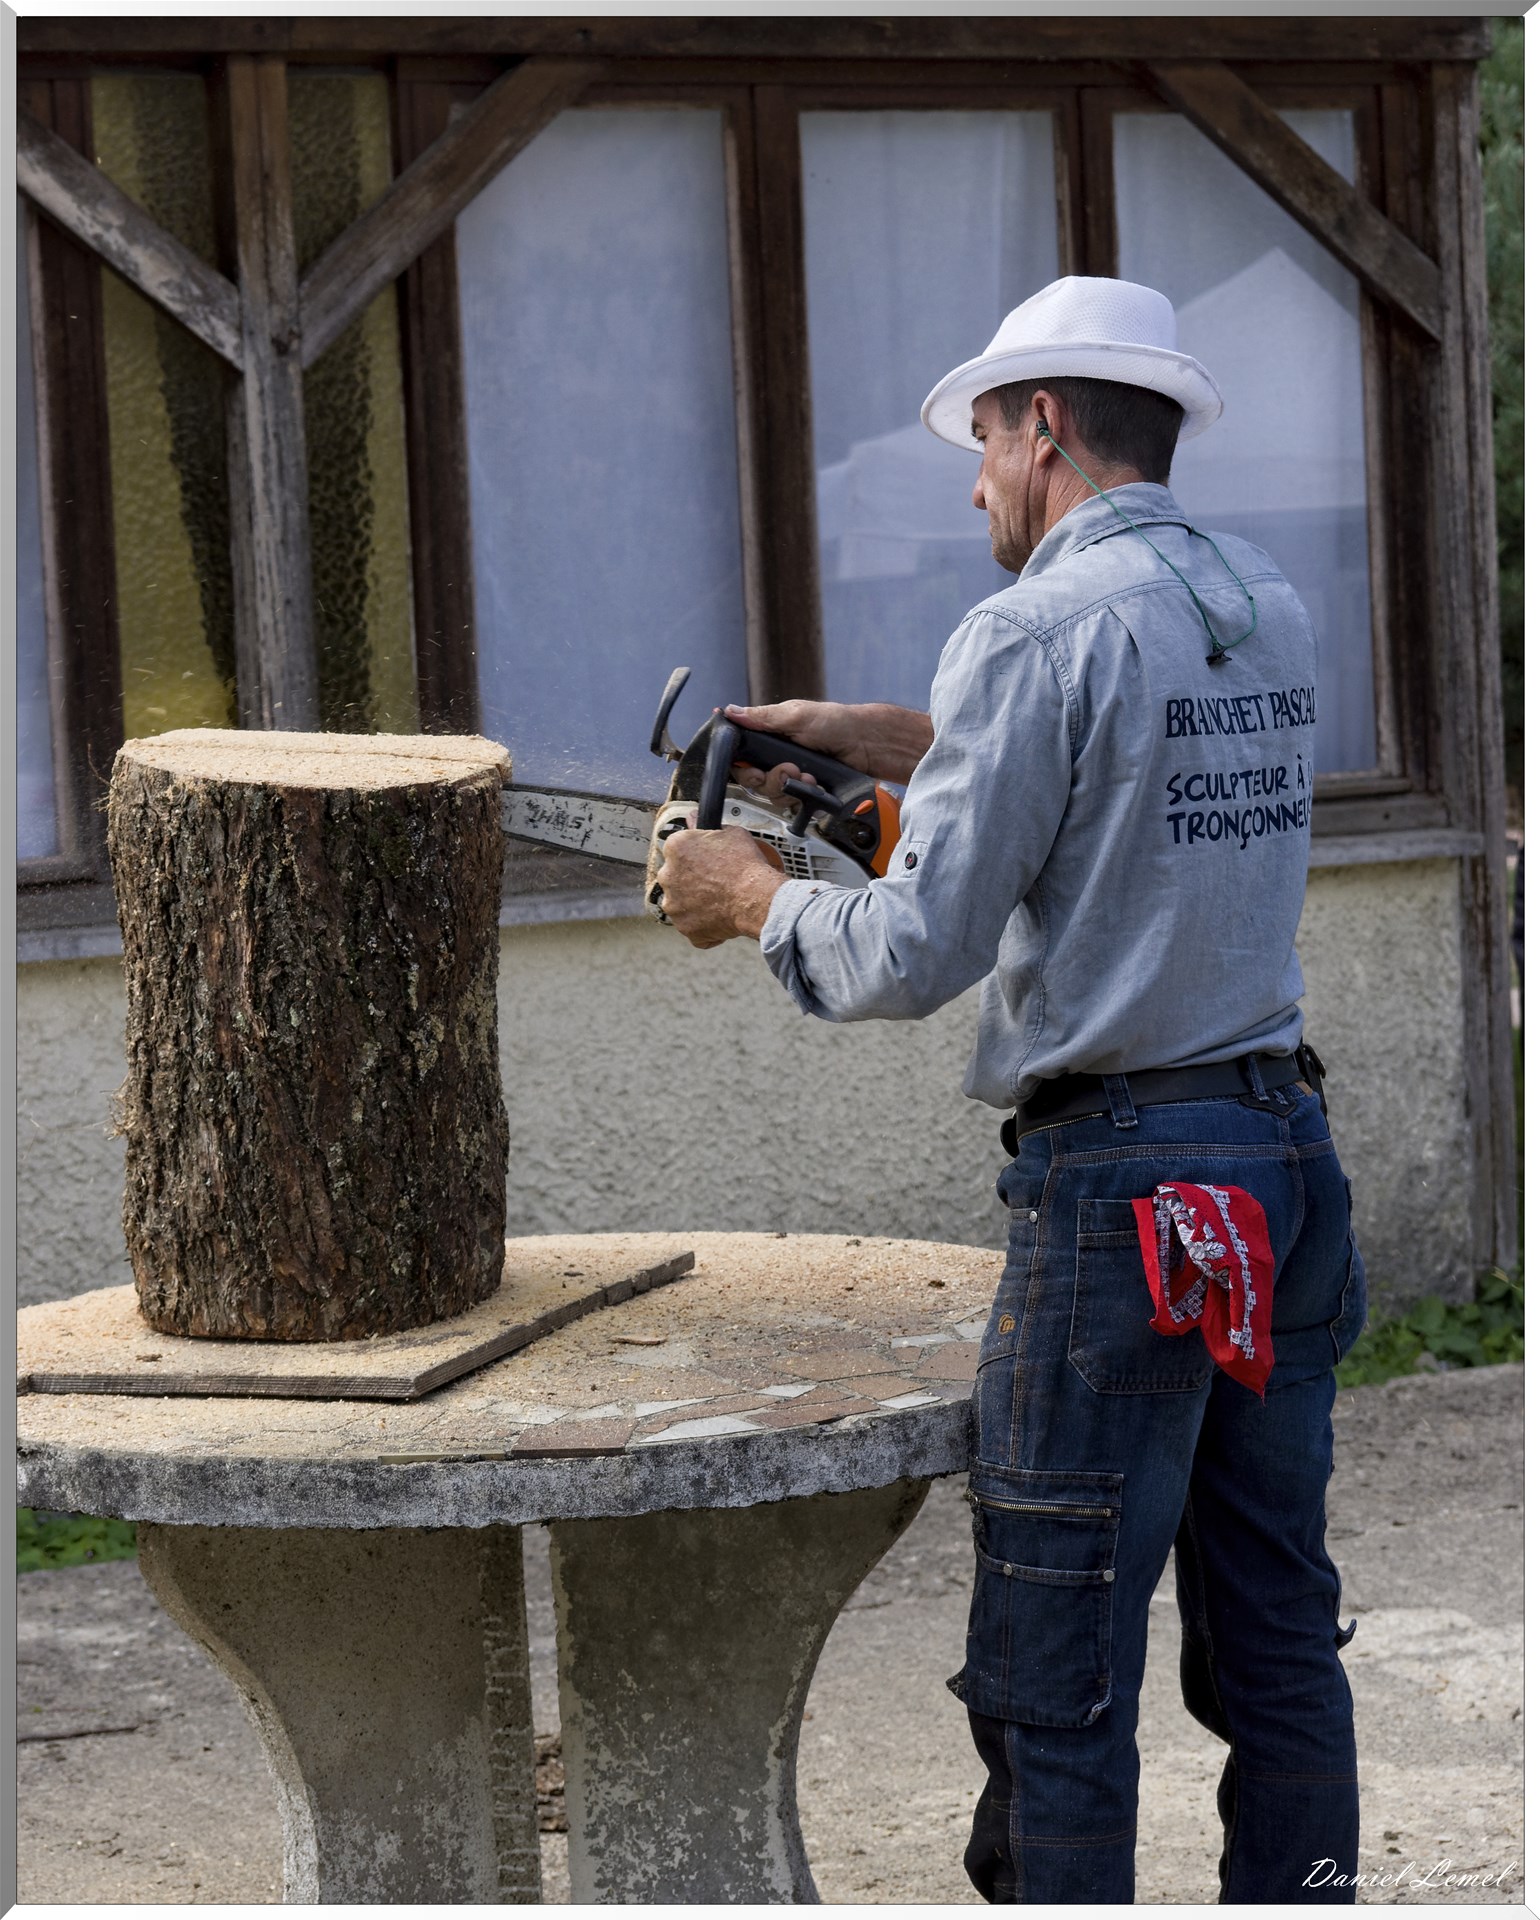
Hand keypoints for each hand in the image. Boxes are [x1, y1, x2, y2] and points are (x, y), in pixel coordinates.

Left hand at [657, 824, 785, 948]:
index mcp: (676, 848)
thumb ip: (706, 827)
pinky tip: (719, 917)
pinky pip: (690, 925)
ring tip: (718, 900)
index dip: (693, 854)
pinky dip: (702, 924)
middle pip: (675, 876)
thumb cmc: (745, 866)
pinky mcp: (684, 926)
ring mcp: (674, 904)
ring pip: (680, 902)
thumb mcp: (731, 833)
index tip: (704, 860)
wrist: (755, 898)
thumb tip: (696, 820)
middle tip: (713, 881)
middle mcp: (668, 876)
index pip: (677, 849)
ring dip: (693, 902)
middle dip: (690, 879)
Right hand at [724, 699, 934, 787]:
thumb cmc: (837, 723)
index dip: (741, 765)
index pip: (741, 755)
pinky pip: (792, 803)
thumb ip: (762, 718)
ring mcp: (792, 775)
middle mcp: (777, 756)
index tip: (752, 768)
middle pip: (752, 780)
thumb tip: (731, 712)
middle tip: (787, 770)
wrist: (869, 745)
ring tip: (808, 775)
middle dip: (768, 779)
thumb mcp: (796, 716)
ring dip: (788, 787)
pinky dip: (803, 795)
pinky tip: (815, 785)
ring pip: (771, 795)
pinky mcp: (806, 790)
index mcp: (770, 735)